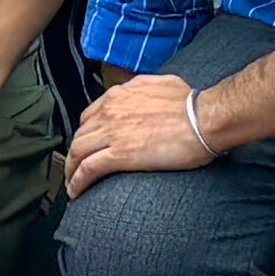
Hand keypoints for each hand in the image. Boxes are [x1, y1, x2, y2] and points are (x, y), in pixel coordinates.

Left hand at [62, 71, 214, 197]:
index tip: (87, 145)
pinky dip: (78, 181)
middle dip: (74, 153)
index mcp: (118, 95)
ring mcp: (111, 133)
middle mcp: (109, 111)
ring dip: (71, 169)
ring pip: (78, 152)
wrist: (203, 119)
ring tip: (71, 184)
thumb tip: (141, 93)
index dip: (86, 133)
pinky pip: (88, 169)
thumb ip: (143, 88)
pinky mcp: (119, 155)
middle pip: (80, 135)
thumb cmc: (191, 103)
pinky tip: (76, 192)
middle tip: (75, 167)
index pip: (90, 116)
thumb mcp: (160, 84)